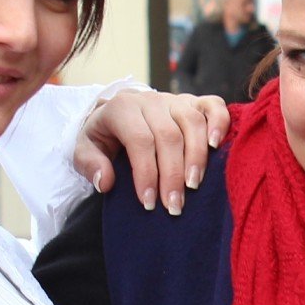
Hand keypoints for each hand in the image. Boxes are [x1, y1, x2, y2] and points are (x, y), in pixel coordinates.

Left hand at [74, 89, 230, 213]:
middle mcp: (151, 100)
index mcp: (121, 108)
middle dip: (172, 174)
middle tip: (174, 206)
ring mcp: (175, 99)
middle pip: (168, 135)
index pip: (139, 140)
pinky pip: (213, 106)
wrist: (118, 113)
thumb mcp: (85, 149)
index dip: (146, 173)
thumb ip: (89, 164)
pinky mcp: (194, 101)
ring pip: (192, 122)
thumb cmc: (104, 136)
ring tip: (194, 186)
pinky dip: (219, 124)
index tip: (149, 203)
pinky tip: (217, 147)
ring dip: (197, 157)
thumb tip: (106, 181)